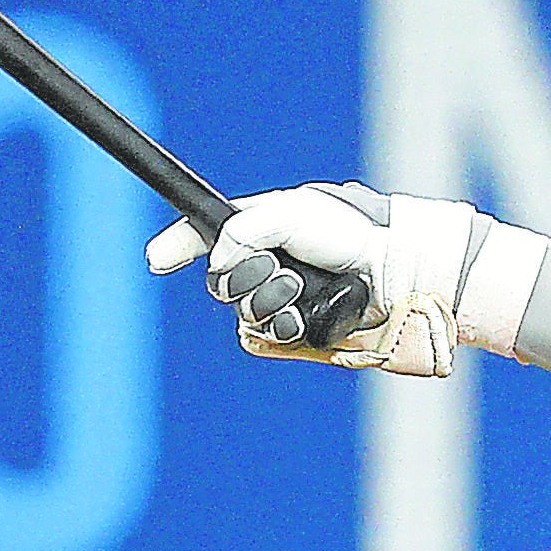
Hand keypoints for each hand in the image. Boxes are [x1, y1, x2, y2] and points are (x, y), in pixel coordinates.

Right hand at [147, 182, 476, 377]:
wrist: (394, 272)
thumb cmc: (352, 233)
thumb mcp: (292, 212)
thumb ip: (245, 229)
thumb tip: (219, 263)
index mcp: (263, 228)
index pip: (206, 234)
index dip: (178, 244)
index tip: (157, 259)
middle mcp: (268, 264)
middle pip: (220, 282)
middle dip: (246, 276)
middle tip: (283, 267)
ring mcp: (282, 301)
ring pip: (242, 313)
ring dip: (270, 300)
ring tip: (303, 289)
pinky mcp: (297, 331)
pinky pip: (264, 338)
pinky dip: (282, 326)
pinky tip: (304, 316)